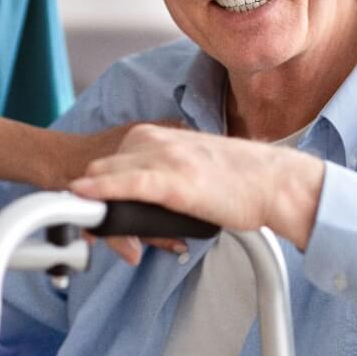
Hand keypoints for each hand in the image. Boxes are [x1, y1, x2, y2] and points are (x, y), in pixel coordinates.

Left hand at [68, 125, 325, 250]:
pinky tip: (83, 194)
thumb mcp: (200, 165)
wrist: (277, 183)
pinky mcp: (174, 181)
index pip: (117, 154)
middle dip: (91, 191)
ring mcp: (166, 158)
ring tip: (80, 219)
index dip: (100, 179)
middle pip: (105, 163)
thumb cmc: (246, 180)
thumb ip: (173, 169)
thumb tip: (157, 190)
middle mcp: (162, 140)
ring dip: (90, 196)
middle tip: (87, 220)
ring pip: (109, 172)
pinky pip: (127, 182)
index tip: (89, 199)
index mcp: (167, 136)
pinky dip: (101, 188)